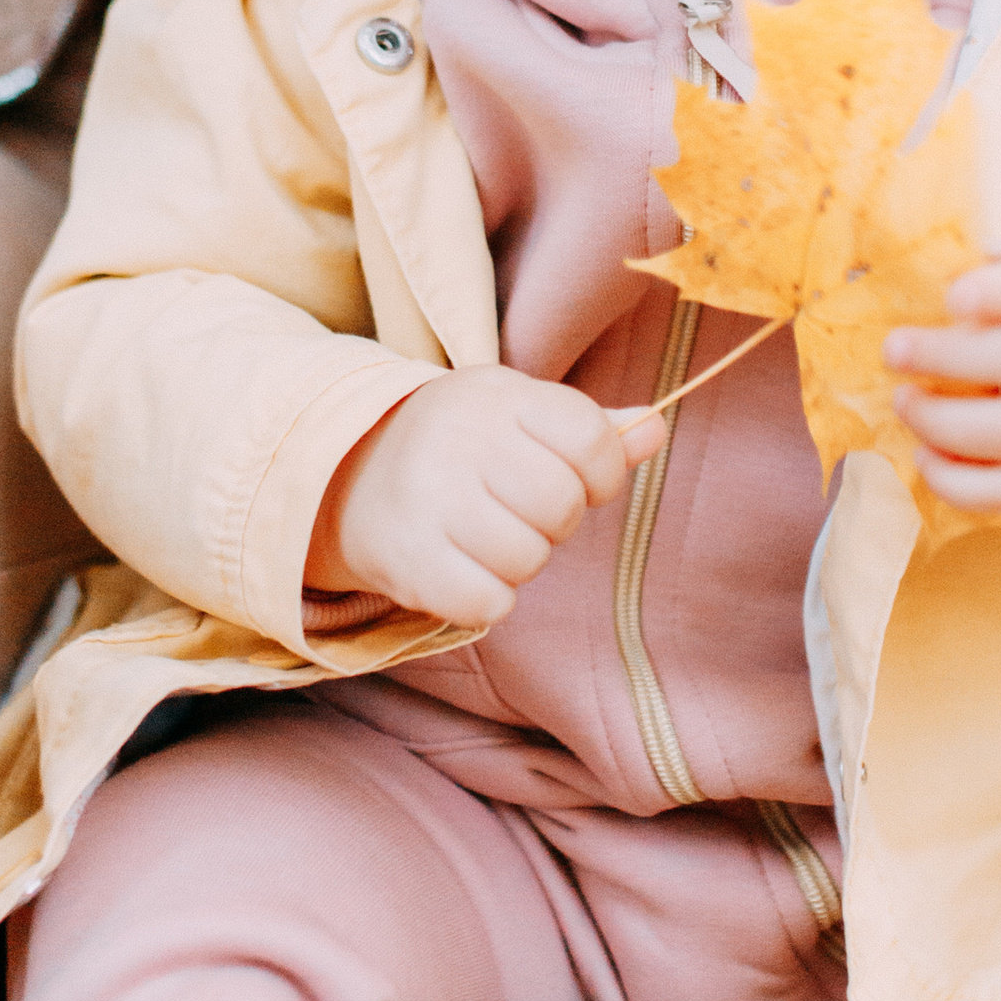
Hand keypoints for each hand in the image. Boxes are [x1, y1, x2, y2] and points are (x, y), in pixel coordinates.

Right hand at [306, 368, 666, 629]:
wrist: (344, 474)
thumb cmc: (461, 446)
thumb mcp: (520, 416)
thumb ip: (591, 429)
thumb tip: (657, 428)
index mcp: (498, 396)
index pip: (590, 438)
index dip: (603, 472)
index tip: (581, 479)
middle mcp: (459, 440)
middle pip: (562, 505)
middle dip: (556, 521)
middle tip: (521, 512)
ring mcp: (427, 500)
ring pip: (527, 559)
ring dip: (520, 561)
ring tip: (486, 537)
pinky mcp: (406, 561)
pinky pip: (488, 603)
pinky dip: (487, 598)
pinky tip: (464, 568)